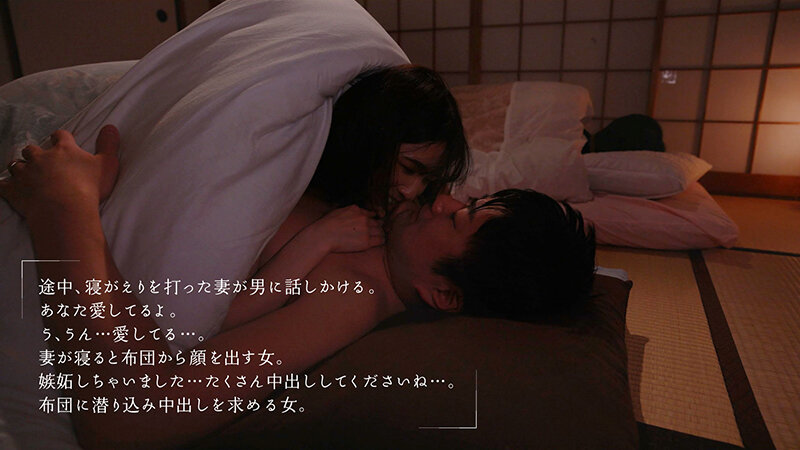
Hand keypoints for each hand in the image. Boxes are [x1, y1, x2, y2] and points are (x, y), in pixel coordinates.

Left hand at [0, 125, 119, 218]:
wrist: (64, 210)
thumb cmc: (88, 187)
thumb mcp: (107, 164)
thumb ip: (109, 144)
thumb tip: (111, 127)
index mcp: (63, 150)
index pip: (60, 136)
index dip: (60, 138)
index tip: (61, 142)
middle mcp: (40, 157)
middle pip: (32, 149)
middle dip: (35, 154)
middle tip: (42, 162)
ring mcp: (25, 173)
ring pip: (16, 164)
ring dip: (20, 168)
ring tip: (25, 175)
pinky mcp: (13, 190)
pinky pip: (3, 185)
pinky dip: (5, 186)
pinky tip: (7, 188)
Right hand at [310, 205, 383, 252]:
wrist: (324, 236)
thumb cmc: (327, 225)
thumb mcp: (339, 211)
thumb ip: (350, 211)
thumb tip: (357, 211)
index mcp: (356, 210)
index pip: (370, 214)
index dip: (373, 219)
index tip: (373, 223)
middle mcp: (363, 218)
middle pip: (376, 223)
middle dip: (377, 227)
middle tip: (377, 231)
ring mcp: (366, 230)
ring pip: (380, 231)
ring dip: (380, 234)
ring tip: (380, 237)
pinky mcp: (366, 241)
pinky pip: (379, 240)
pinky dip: (381, 240)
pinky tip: (380, 241)